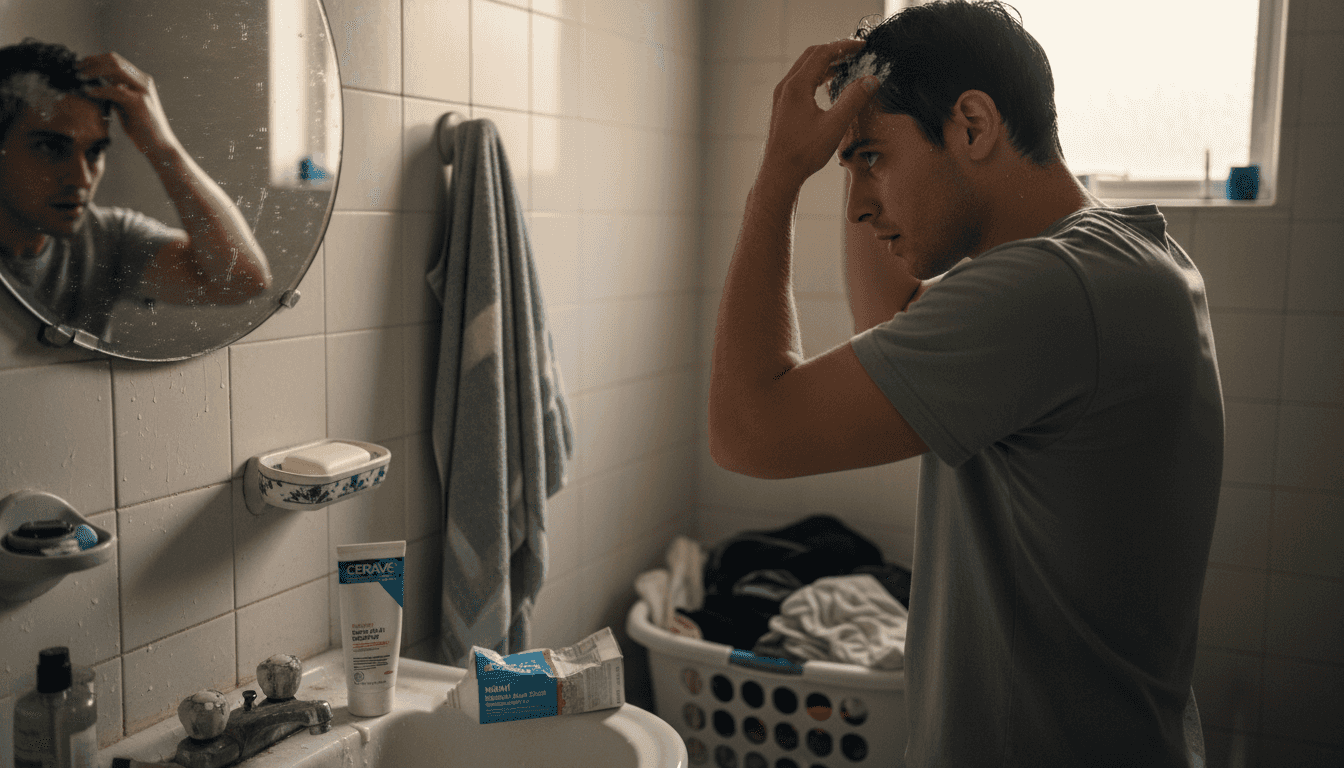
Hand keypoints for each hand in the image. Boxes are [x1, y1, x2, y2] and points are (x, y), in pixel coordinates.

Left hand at [77, 52, 180, 157]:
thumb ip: (114, 94)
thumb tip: (95, 85)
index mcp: (140, 80)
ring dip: (94, 70)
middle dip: (92, 61)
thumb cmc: (141, 128)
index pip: (116, 60)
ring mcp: (143, 90)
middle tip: (75, 68)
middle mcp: (144, 81)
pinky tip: (88, 92)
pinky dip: (99, 89)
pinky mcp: (140, 102)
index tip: (80, 65)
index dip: (95, 59)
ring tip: (79, 77)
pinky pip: (115, 90)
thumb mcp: (125, 106)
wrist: (158, 145)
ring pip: (115, 69)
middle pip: (114, 60)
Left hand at [762, 39, 876, 184]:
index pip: (822, 53)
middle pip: (811, 56)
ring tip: (846, 66)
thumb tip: (870, 80)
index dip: (844, 46)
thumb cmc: (804, 152)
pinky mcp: (782, 107)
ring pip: (804, 69)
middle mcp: (786, 87)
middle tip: (855, 52)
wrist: (779, 174)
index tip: (862, 46)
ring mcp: (782, 97)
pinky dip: (817, 76)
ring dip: (825, 64)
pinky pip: (800, 82)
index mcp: (797, 86)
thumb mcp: (835, 125)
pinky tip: (829, 85)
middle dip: (834, 51)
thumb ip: (854, 99)